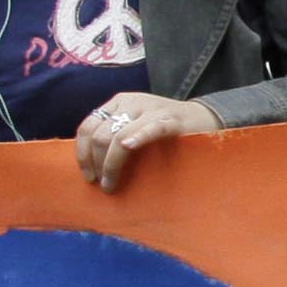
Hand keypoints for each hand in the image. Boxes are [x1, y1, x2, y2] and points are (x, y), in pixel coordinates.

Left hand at [70, 93, 219, 191]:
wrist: (205, 118)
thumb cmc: (166, 129)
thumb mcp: (135, 123)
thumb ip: (114, 133)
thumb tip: (90, 163)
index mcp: (119, 102)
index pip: (88, 126)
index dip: (82, 153)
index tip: (88, 175)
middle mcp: (132, 102)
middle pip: (100, 134)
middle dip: (96, 163)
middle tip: (102, 183)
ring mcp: (151, 110)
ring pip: (118, 137)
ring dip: (111, 165)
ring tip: (111, 184)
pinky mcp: (171, 120)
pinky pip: (150, 129)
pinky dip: (138, 138)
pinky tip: (129, 146)